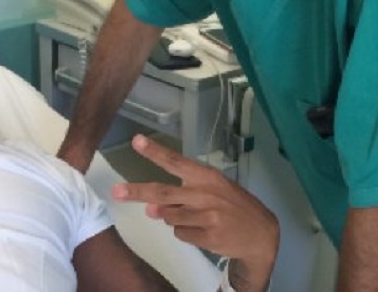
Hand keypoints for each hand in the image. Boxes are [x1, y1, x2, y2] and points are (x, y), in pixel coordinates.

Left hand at [112, 134, 278, 287]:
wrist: (261, 233)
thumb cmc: (233, 206)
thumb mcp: (213, 191)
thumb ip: (182, 196)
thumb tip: (152, 209)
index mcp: (206, 177)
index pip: (176, 161)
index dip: (155, 152)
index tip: (137, 141)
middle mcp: (205, 194)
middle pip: (163, 193)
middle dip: (137, 192)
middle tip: (117, 190)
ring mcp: (206, 216)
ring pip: (169, 218)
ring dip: (174, 218)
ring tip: (197, 217)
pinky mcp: (207, 236)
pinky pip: (180, 234)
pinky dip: (186, 233)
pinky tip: (204, 231)